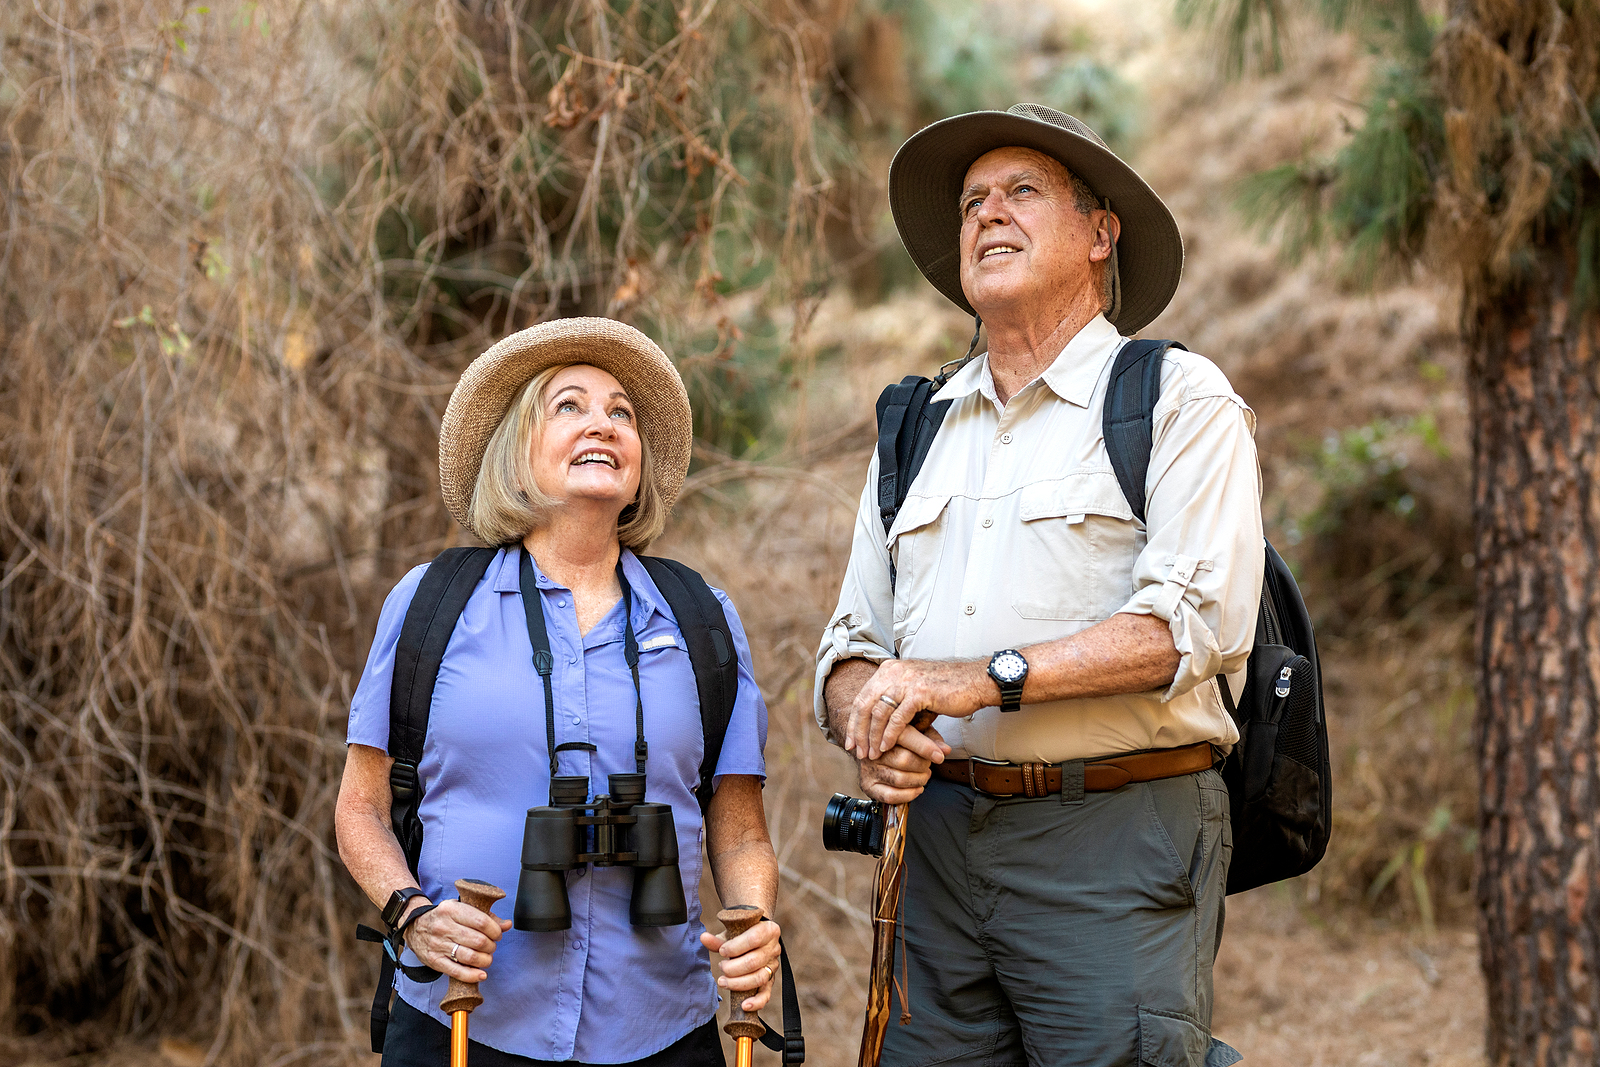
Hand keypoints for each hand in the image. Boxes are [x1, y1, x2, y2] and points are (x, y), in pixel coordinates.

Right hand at [403, 897, 512, 983]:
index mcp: (451, 909)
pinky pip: (456, 971)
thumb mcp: (461, 908)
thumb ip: (485, 916)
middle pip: (478, 941)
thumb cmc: (444, 917)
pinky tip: (481, 974)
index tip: (497, 934)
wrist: (415, 927)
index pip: (481, 921)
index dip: (495, 930)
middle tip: (492, 946)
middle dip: (491, 946)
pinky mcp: (434, 961)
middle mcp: (443, 927)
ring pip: (469, 957)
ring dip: (485, 960)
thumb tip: (506, 925)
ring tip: (487, 958)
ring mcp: (438, 945)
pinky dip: (472, 975)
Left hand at [699, 917, 781, 1012]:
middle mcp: (774, 949)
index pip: (754, 939)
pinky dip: (756, 1002)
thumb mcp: (732, 933)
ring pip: (759, 978)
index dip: (735, 947)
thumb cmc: (743, 935)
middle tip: (721, 967)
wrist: (757, 938)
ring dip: (738, 983)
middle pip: (754, 961)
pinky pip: (766, 994)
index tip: (722, 951)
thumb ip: (718, 939)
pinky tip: (744, 1005)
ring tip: (723, 981)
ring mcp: (773, 966)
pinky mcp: (770, 981)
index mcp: (768, 930)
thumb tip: (703, 938)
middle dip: (733, 968)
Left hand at [845, 658, 992, 759]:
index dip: (854, 720)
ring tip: (872, 753)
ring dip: (872, 736)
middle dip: (858, 731)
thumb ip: (898, 708)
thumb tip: (882, 730)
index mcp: (889, 670)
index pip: (863, 696)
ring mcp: (905, 680)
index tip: (851, 739)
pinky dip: (890, 735)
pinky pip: (897, 718)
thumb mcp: (915, 695)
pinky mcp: (918, 692)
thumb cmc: (947, 690)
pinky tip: (887, 746)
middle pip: (864, 704)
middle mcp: (893, 672)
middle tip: (856, 750)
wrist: (974, 682)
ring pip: (878, 712)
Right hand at [856, 723, 949, 803]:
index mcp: (884, 732)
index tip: (939, 756)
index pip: (906, 737)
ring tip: (924, 776)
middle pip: (904, 760)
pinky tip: (917, 789)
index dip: (926, 748)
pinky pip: (890, 795)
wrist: (868, 749)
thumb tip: (946, 750)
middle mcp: (874, 750)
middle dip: (923, 766)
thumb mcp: (913, 731)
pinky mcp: (868, 785)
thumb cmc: (896, 740)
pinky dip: (908, 795)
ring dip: (918, 780)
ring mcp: (869, 769)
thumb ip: (930, 738)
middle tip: (928, 765)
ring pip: (899, 779)